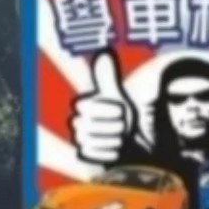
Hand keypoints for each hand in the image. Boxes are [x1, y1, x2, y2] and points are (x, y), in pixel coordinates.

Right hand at [71, 50, 138, 165]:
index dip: (106, 109)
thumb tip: (104, 52)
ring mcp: (80, 139)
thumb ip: (108, 78)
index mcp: (83, 106)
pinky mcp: (86, 156)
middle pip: (88, 124)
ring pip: (91, 140)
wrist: (132, 143)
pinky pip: (91, 154)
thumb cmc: (122, 118)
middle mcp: (77, 122)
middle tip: (124, 127)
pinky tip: (118, 150)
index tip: (121, 111)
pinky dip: (108, 152)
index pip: (85, 107)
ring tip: (122, 138)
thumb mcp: (117, 97)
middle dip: (113, 126)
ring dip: (112, 140)